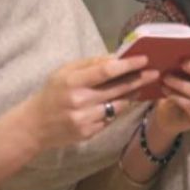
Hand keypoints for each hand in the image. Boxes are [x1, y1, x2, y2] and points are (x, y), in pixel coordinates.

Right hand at [28, 55, 158, 148]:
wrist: (34, 125)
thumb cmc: (52, 92)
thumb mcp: (65, 72)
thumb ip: (91, 64)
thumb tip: (117, 56)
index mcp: (72, 82)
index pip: (106, 71)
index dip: (128, 65)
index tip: (144, 59)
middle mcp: (80, 101)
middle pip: (118, 89)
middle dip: (139, 80)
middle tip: (154, 73)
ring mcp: (85, 120)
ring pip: (118, 105)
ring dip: (131, 95)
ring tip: (139, 86)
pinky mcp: (88, 133)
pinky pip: (110, 119)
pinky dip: (116, 109)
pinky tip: (120, 102)